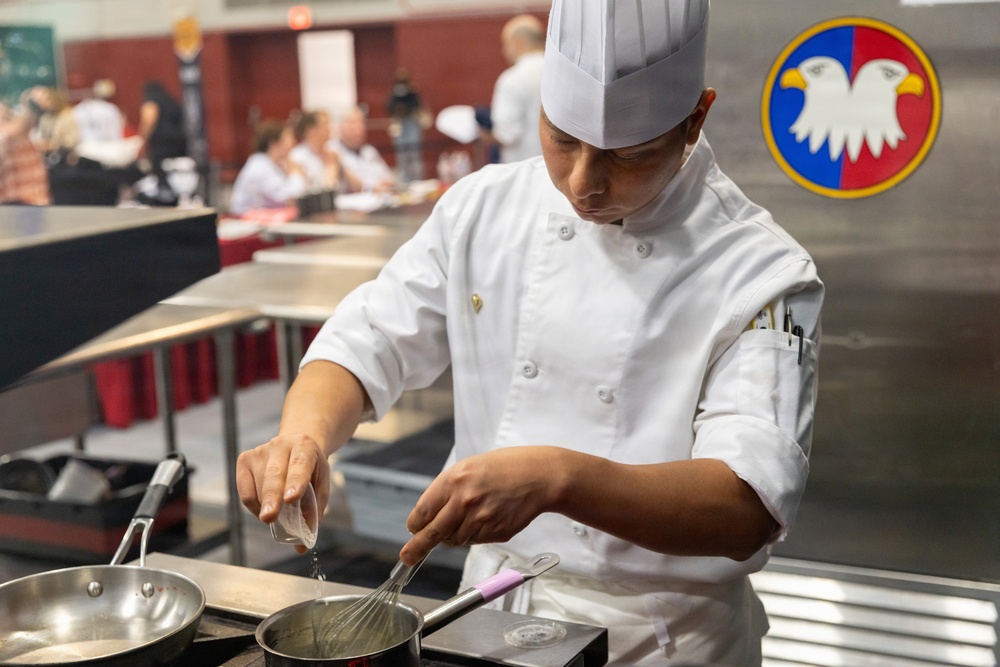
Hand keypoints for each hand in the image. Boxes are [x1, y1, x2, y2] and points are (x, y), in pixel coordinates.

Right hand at [236, 433, 330, 551]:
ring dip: (267, 506)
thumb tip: (302, 546)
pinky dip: (254, 506)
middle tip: (270, 518)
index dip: (296, 482)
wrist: (297, 444)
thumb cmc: (310, 469)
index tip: (292, 499)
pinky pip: (245, 491)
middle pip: (275, 475)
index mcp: (305, 447)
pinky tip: (265, 507)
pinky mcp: (245, 459)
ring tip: (278, 512)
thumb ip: (313, 513)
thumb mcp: (320, 485)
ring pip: (259, 486)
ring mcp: (261, 451)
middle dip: (272, 498)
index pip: (300, 465)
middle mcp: (281, 445)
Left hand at [400, 447, 561, 564]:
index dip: (415, 524)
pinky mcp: (495, 533)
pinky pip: (474, 541)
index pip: (423, 512)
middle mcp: (464, 501)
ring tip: (470, 516)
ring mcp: (480, 519)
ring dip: (454, 535)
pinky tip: (486, 518)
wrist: (539, 476)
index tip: (412, 530)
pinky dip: (473, 535)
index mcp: (454, 480)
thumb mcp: (469, 467)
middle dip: (417, 548)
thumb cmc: (504, 467)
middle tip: (407, 557)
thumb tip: (427, 515)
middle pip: (432, 533)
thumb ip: (447, 489)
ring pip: (454, 540)